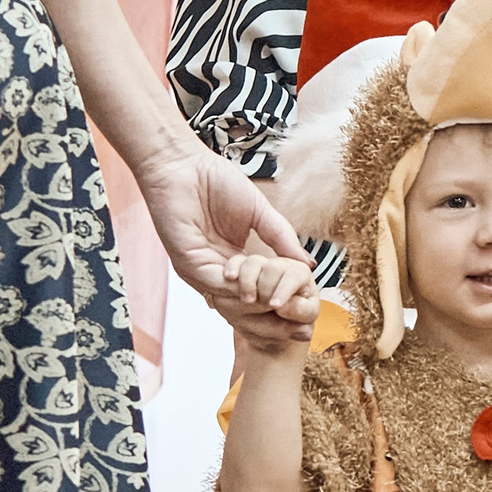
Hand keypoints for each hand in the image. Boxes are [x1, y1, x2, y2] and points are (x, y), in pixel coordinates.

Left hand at [134, 145, 312, 346]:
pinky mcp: (187, 263)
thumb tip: (308, 265)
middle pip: (246, 306)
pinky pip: (217, 287)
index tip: (307, 315)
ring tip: (283, 309)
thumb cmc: (216, 180)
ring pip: (233, 302)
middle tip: (301, 328)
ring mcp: (200, 269)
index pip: (260, 291)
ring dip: (258, 308)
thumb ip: (282, 240)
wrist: (182, 163)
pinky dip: (239, 293)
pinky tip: (259, 293)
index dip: (282, 304)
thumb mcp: (261, 214)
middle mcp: (216, 270)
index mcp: (233, 260)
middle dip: (273, 319)